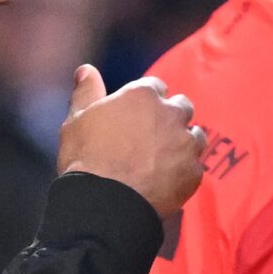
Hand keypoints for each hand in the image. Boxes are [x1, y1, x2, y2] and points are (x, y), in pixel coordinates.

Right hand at [58, 66, 205, 217]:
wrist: (104, 203)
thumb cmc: (86, 158)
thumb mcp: (77, 120)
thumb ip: (86, 92)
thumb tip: (86, 70)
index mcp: (143, 96)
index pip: (155, 87)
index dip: (146, 100)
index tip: (138, 115)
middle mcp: (171, 114)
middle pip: (182, 107)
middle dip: (171, 117)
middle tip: (153, 136)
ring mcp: (185, 144)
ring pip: (195, 136)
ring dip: (184, 142)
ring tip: (165, 158)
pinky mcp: (193, 173)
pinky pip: (195, 167)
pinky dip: (184, 171)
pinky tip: (168, 180)